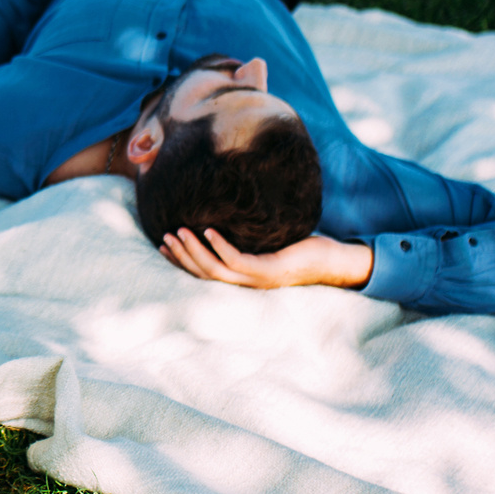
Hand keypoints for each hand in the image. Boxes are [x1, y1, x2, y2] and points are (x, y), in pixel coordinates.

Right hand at [159, 227, 372, 290]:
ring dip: (193, 251)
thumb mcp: (268, 239)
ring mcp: (257, 279)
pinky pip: (237, 260)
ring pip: (215, 269)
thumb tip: (232, 209)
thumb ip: (248, 233)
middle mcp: (246, 283)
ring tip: (179, 231)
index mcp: (242, 277)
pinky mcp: (268, 271)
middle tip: (163, 237)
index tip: (162, 245)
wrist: (332, 261)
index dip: (181, 261)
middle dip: (181, 256)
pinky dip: (219, 246)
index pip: (203, 272)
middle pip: (203, 273)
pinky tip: (208, 231)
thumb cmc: (301, 248)